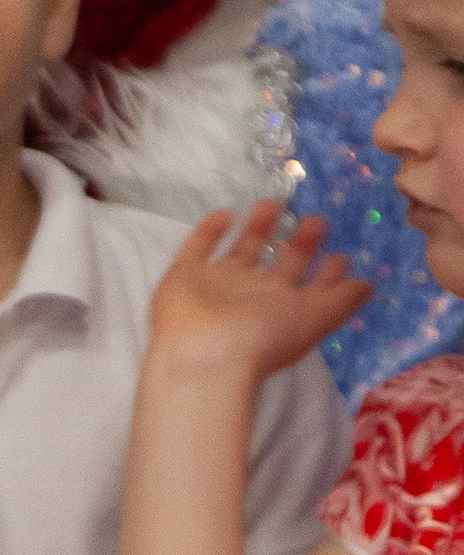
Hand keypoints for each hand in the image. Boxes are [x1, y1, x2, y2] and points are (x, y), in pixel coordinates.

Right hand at [149, 202, 367, 381]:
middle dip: (298, 245)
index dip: (327, 274)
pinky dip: (210, 230)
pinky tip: (225, 212)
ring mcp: (217, 285)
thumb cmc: (262, 336)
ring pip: (241, 250)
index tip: (341, 255)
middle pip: (278, 266)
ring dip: (257, 228)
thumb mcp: (312, 318)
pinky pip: (198, 247)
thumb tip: (369, 286)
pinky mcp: (185, 275)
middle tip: (316, 220)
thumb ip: (339, 300)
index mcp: (282, 309)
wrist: (202, 351)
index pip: (310, 288)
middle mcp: (252, 296)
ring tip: (274, 203)